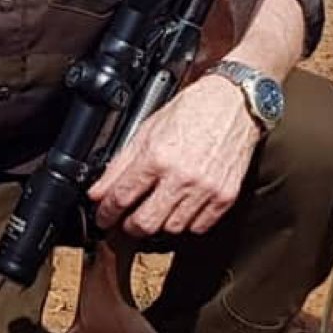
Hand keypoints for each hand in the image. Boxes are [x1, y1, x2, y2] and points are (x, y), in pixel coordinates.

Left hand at [88, 75, 257, 238]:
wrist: (234, 103)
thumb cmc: (192, 111)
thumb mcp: (147, 130)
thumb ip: (120, 164)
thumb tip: (98, 192)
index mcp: (157, 156)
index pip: (122, 197)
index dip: (106, 213)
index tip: (103, 217)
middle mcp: (181, 175)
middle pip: (145, 223)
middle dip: (130, 226)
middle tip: (127, 220)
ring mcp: (205, 188)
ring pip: (171, 229)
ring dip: (159, 224)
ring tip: (157, 209)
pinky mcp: (224, 196)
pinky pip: (199, 227)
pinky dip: (186, 223)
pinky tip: (181, 208)